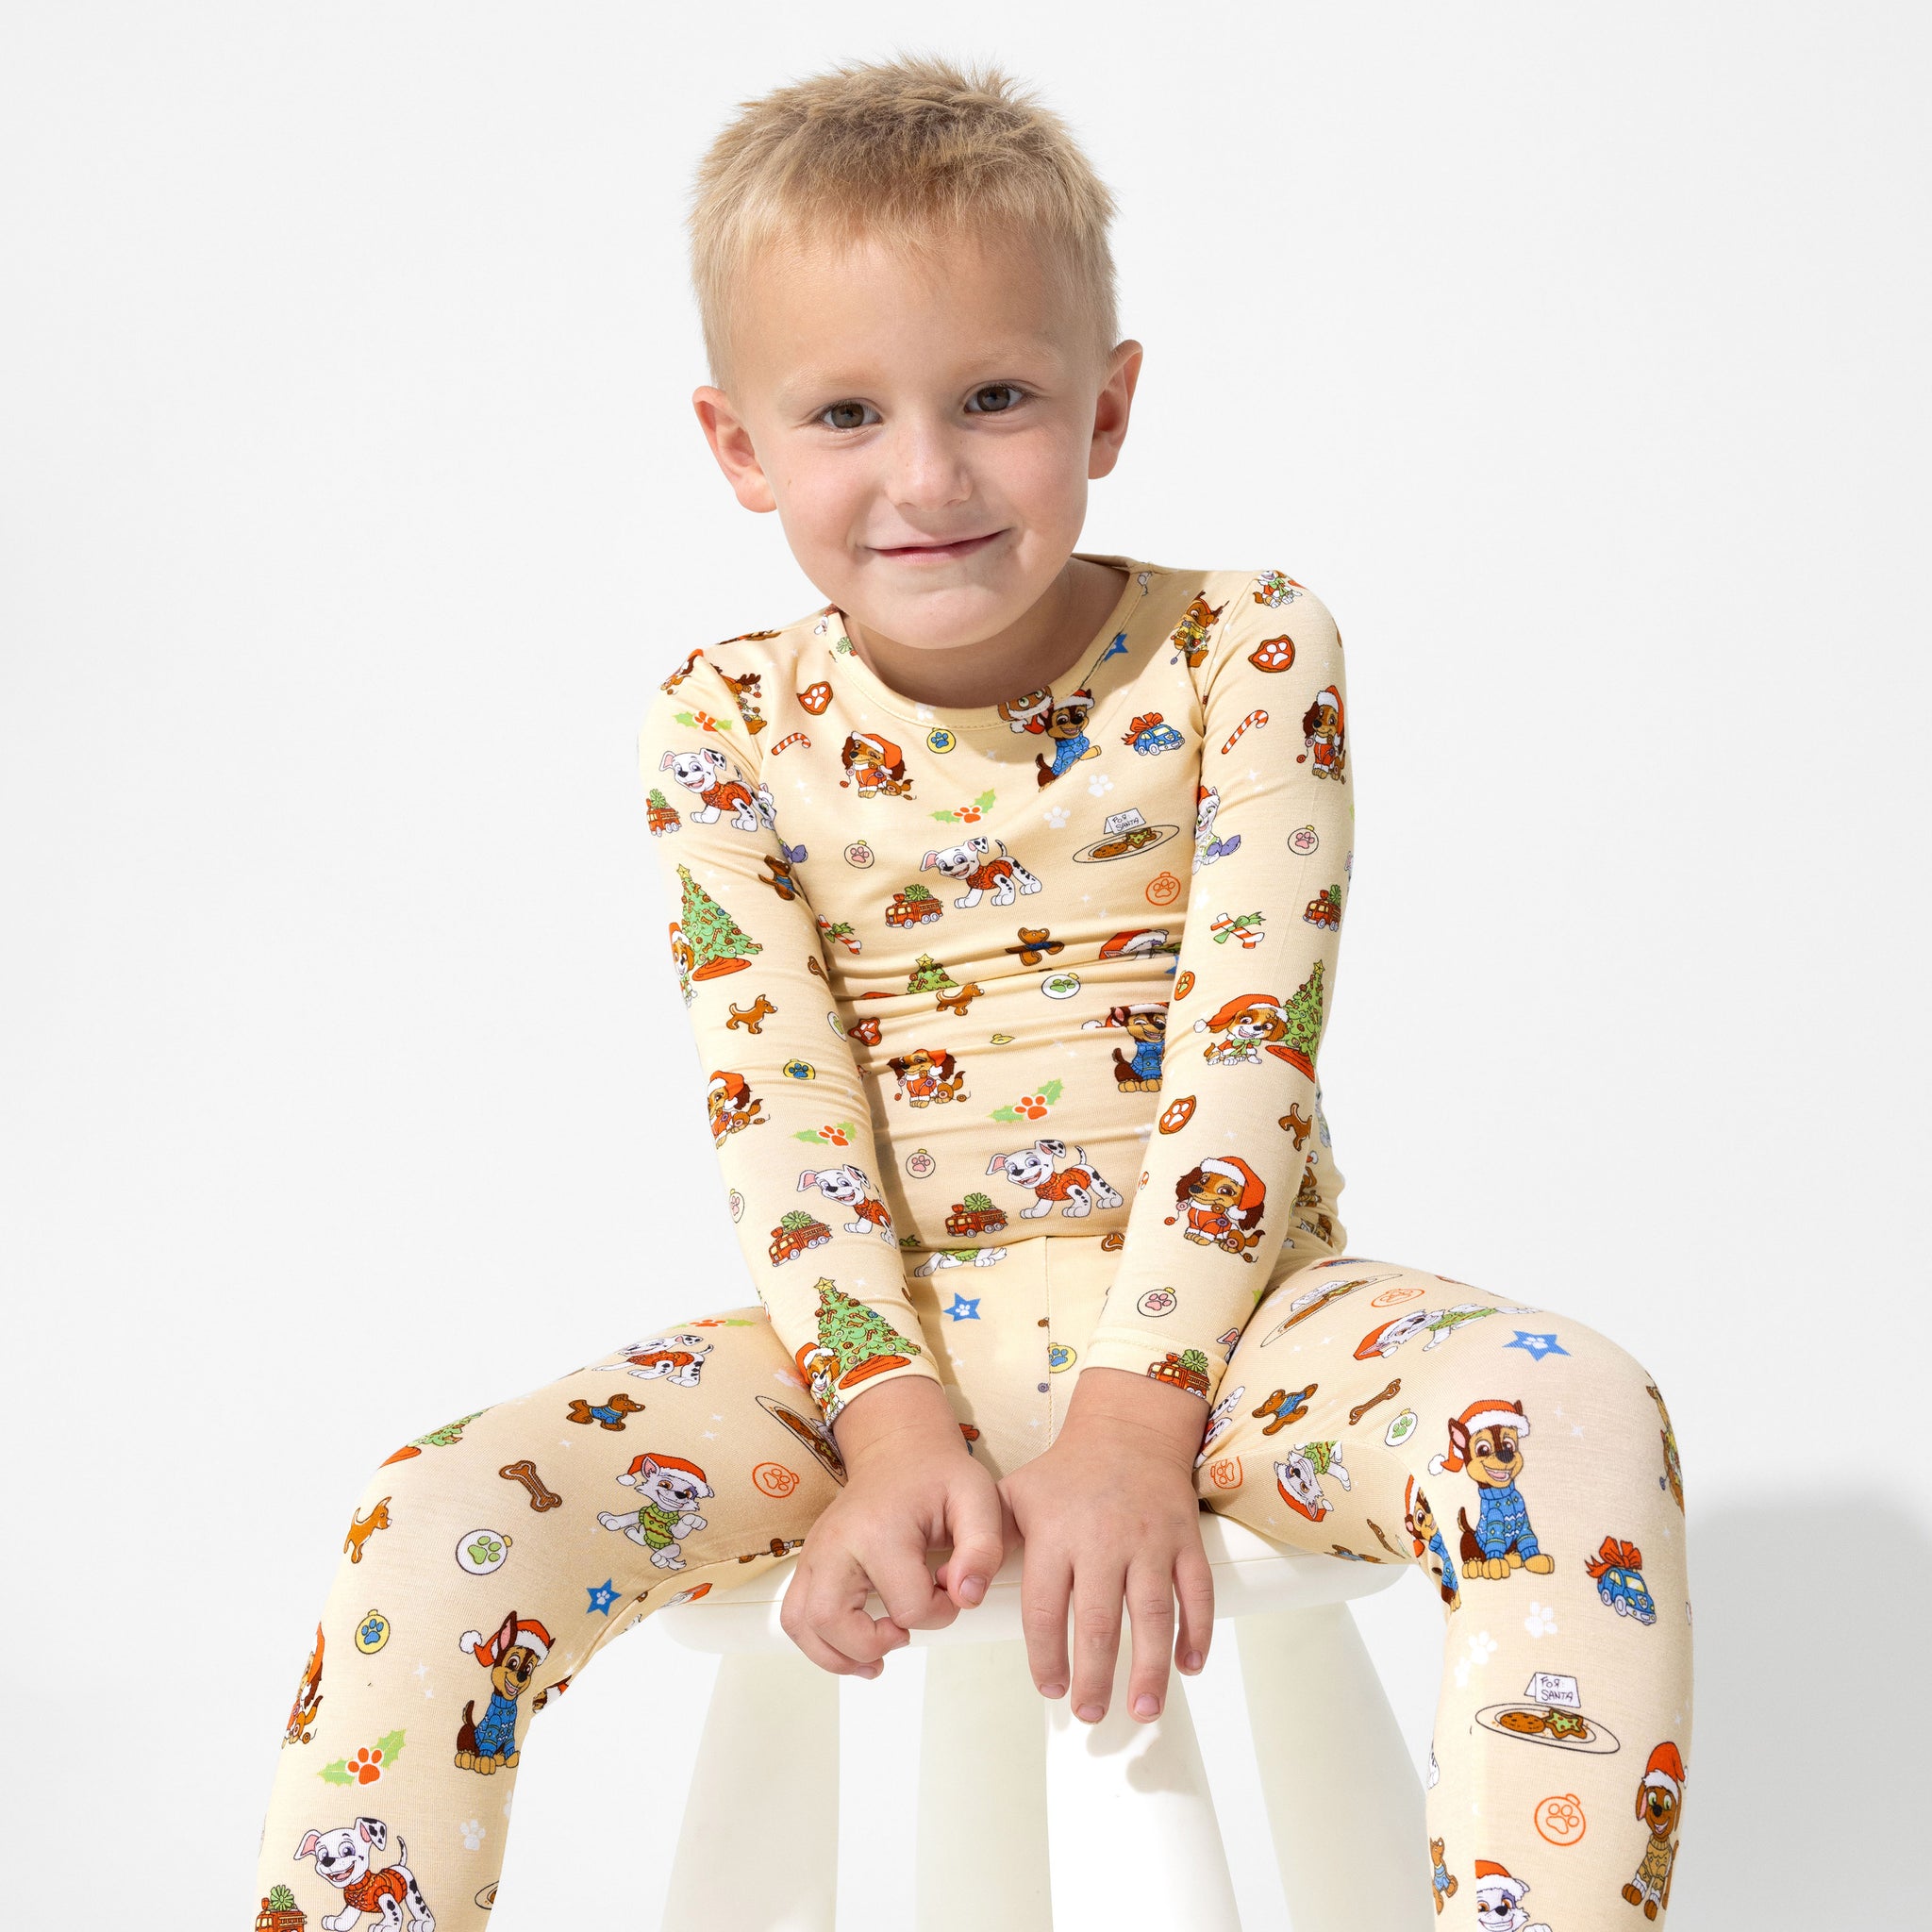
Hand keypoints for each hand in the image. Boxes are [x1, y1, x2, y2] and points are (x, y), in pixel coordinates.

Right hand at [781, 1374, 1012, 1677]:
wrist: (898, 1449)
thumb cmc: (938, 1476)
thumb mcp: (978, 1499)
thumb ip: (983, 1549)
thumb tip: (966, 1598)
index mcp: (879, 1530)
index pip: (908, 1607)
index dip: (941, 1613)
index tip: (951, 1589)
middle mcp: (835, 1543)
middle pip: (830, 1620)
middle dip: (871, 1645)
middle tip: (904, 1632)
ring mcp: (814, 1552)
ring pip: (802, 1624)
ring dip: (838, 1654)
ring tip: (877, 1653)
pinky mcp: (808, 1562)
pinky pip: (794, 1616)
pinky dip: (819, 1643)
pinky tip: (855, 1646)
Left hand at [997, 1365, 1211, 1724]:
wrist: (1127, 1430)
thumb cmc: (1065, 1473)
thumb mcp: (1015, 1496)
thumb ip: (987, 1543)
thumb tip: (959, 1593)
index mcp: (1056, 1534)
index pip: (1046, 1607)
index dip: (1046, 1655)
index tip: (1050, 1690)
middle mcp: (1104, 1539)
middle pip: (1099, 1620)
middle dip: (1094, 1675)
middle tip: (1090, 1715)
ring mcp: (1149, 1540)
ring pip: (1153, 1612)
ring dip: (1150, 1666)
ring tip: (1141, 1710)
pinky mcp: (1185, 1538)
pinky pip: (1196, 1591)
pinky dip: (1197, 1631)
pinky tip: (1189, 1666)